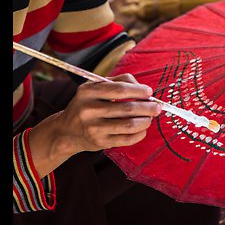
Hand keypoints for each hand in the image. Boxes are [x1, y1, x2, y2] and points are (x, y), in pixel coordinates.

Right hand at [28, 74, 160, 177]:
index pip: (119, 89)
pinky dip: (139, 134)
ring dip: (145, 121)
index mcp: (87, 92)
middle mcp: (88, 110)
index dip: (137, 90)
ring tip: (151, 118)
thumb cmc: (87, 105)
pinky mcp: (99, 143)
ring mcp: (94, 128)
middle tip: (158, 107)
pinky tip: (143, 129)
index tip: (149, 92)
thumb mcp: (94, 88)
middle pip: (126, 108)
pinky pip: (126, 139)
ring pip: (128, 125)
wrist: (66, 131)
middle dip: (147, 107)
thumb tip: (143, 89)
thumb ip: (118, 82)